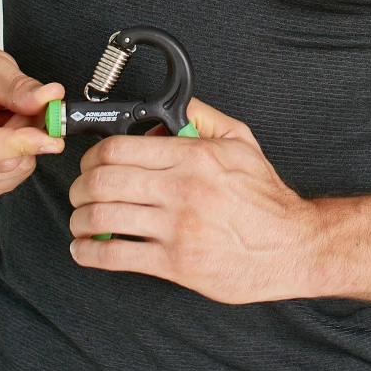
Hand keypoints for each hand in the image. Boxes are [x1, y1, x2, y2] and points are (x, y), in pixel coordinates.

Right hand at [0, 45, 63, 203]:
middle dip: (26, 136)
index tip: (53, 137)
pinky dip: (20, 157)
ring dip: (24, 146)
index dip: (20, 145)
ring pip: (10, 173)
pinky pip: (10, 179)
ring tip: (8, 117)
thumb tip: (50, 99)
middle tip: (28, 107)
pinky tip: (4, 135)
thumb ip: (18, 86)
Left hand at [66, 97, 319, 302]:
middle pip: (102, 181)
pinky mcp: (175, 263)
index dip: (93, 155)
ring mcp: (177, 228)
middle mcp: (181, 189)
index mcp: (192, 156)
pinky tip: (84, 250)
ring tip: (80, 220)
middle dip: (79, 186)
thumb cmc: (265, 198)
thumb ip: (203, 117)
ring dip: (80, 219)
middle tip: (80, 191)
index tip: (91, 163)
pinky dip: (89, 253)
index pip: (119, 148)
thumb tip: (170, 106)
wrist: (291, 246)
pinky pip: (115, 257)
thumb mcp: (241, 142)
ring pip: (102, 218)